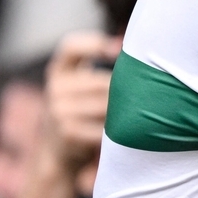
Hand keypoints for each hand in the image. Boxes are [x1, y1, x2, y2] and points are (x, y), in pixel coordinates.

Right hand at [41, 31, 120, 179]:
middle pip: (103, 83)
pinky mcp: (68, 132)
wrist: (55, 153)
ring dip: (124, 113)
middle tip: (143, 99)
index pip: (71, 47)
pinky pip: (106, 127)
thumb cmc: (79, 112)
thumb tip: (123, 48)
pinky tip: (122, 136)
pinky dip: (118, 132)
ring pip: (107, 105)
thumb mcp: (77, 87)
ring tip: (133, 118)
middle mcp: (54, 88)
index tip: (117, 47)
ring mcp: (59, 111)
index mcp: (58, 71)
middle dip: (124, 92)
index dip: (93, 43)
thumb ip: (95, 69)